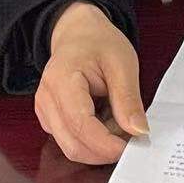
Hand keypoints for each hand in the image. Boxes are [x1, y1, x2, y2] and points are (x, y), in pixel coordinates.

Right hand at [33, 1, 148, 164]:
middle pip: (72, 145)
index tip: (132, 147)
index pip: (80, 125)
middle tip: (131, 137)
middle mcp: (46, 100)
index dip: (106, 144)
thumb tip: (139, 131)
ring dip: (99, 145)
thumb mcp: (123, 63)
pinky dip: (92, 140)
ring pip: (71, 147)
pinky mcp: (48, 120)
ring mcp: (44, 112)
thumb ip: (128, 99)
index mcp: (62, 80)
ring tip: (118, 119)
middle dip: (104, 149)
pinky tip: (105, 119)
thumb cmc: (99, 43)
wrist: (78, 33)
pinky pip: (70, 141)